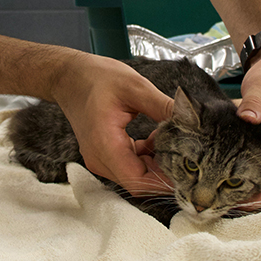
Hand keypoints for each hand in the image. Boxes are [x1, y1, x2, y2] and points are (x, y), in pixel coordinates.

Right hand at [51, 53, 173, 195]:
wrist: (69, 77)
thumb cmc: (96, 78)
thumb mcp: (135, 86)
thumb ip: (163, 106)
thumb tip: (191, 119)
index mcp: (105, 145)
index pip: (139, 181)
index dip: (165, 181)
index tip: (187, 170)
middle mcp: (100, 159)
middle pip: (139, 182)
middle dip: (164, 171)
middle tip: (185, 151)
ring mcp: (100, 160)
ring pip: (136, 177)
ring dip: (156, 164)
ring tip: (168, 139)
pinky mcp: (103, 157)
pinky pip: (130, 167)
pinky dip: (146, 158)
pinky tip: (154, 139)